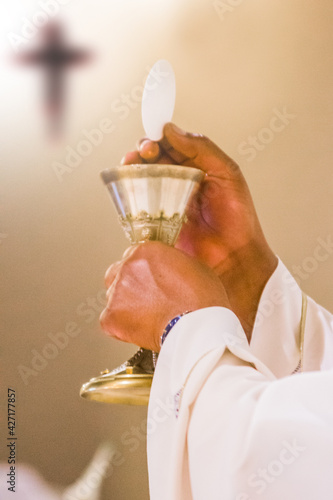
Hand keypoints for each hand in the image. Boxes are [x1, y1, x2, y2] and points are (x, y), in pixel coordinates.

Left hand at [99, 242, 229, 350]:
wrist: (198, 328)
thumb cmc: (202, 301)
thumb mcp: (193, 266)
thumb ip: (170, 262)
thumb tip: (165, 268)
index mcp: (145, 251)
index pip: (133, 255)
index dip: (143, 270)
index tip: (148, 279)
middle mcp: (127, 268)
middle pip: (118, 273)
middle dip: (130, 285)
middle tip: (147, 298)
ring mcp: (117, 293)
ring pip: (113, 296)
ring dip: (126, 304)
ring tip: (147, 316)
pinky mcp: (112, 317)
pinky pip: (109, 320)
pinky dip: (121, 326)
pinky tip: (140, 327)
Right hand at [121, 123, 277, 337]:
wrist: (233, 257)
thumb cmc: (237, 218)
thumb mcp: (228, 173)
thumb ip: (202, 149)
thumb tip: (172, 130)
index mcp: (199, 167)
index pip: (174, 144)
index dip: (162, 137)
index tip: (156, 137)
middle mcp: (181, 182)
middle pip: (154, 158)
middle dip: (145, 150)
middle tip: (146, 152)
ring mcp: (167, 200)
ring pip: (143, 177)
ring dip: (134, 166)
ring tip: (132, 163)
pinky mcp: (156, 220)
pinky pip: (138, 202)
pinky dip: (130, 191)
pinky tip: (129, 184)